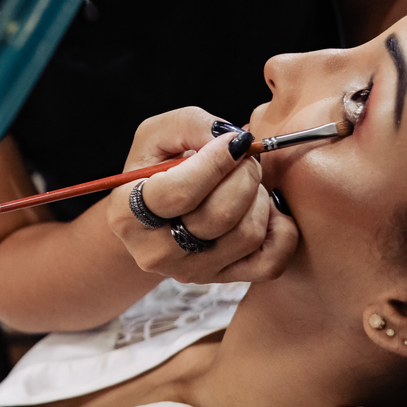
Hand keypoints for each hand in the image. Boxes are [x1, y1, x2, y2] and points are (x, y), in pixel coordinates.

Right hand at [104, 107, 298, 283]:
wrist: (153, 217)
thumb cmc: (155, 169)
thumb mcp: (157, 135)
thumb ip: (191, 125)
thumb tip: (233, 140)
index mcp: (126, 214)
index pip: (180, 192)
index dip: (216, 163)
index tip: (233, 142)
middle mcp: (154, 251)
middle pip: (220, 215)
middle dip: (245, 175)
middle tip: (244, 158)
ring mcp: (189, 271)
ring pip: (247, 234)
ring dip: (259, 198)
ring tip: (246, 182)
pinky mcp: (222, 281)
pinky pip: (270, 262)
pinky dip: (280, 230)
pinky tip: (263, 210)